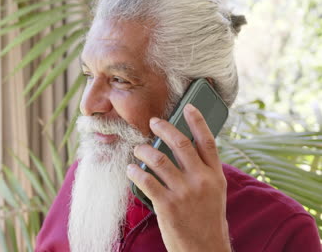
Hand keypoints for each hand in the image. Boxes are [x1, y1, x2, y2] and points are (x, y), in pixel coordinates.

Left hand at [126, 104, 230, 251]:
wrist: (205, 249)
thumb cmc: (207, 220)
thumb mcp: (214, 193)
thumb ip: (203, 172)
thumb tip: (184, 151)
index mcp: (215, 176)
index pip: (208, 142)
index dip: (197, 121)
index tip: (187, 107)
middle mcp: (201, 180)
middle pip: (180, 144)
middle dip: (163, 128)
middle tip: (153, 122)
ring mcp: (184, 192)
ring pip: (158, 159)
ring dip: (143, 151)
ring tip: (137, 150)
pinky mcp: (167, 205)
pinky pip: (146, 180)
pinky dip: (135, 172)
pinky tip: (131, 169)